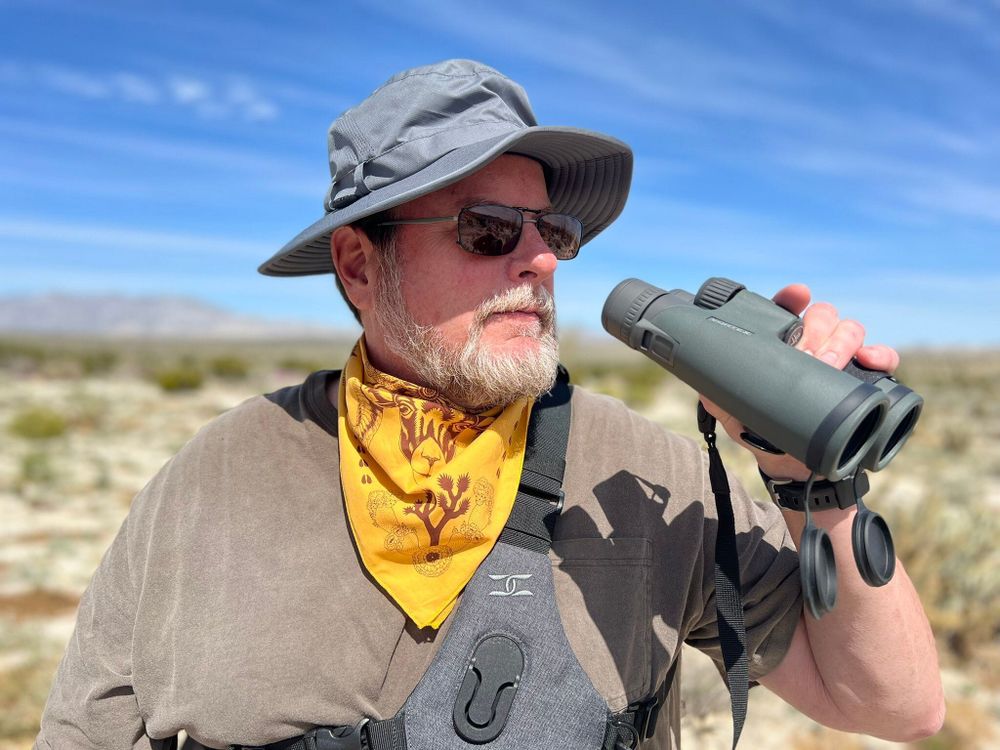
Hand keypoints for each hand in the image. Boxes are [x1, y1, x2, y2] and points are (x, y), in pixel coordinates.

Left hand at [699, 283, 899, 480]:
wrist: (794, 468)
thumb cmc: (763, 434)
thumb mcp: (737, 415)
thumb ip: (721, 396)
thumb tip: (705, 381)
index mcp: (782, 348)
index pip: (787, 311)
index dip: (791, 299)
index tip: (796, 296)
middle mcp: (812, 348)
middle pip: (822, 315)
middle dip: (818, 328)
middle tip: (810, 353)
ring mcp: (841, 361)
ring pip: (850, 330)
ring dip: (843, 341)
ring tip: (830, 364)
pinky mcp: (864, 381)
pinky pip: (881, 358)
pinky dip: (880, 354)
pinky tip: (870, 360)